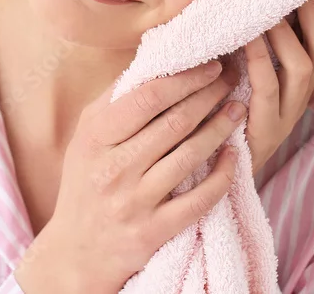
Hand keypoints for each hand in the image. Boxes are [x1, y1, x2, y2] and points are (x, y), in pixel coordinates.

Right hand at [14, 59, 245, 293]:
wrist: (76, 251)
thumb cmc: (86, 183)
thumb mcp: (86, 138)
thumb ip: (114, 102)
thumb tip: (152, 63)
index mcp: (95, 137)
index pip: (147, 97)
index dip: (186, 78)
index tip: (210, 66)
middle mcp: (114, 168)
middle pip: (174, 122)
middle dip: (210, 95)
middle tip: (232, 79)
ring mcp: (135, 201)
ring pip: (190, 156)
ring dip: (221, 128)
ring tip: (237, 109)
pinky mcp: (154, 231)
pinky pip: (199, 199)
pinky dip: (222, 175)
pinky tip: (234, 157)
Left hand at [241, 0, 313, 176]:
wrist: (219, 171)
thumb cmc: (228, 113)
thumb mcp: (247, 75)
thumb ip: (255, 44)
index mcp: (303, 81)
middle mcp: (303, 95)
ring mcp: (288, 113)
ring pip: (302, 64)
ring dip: (285, 31)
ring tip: (266, 4)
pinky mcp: (266, 128)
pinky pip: (268, 86)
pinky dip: (258, 58)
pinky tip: (244, 37)